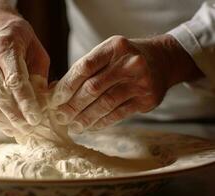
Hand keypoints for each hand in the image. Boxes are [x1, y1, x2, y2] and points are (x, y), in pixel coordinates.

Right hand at [0, 1, 49, 135]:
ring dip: (4, 121)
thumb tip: (43, 103)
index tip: (37, 118)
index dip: (26, 101)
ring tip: (21, 132)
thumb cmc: (18, 39)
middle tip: (31, 129)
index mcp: (5, 46)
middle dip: (15, 115)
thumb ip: (39, 74)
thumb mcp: (35, 50)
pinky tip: (8, 127)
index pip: (15, 79)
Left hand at [51, 35, 202, 132]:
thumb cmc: (124, 59)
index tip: (55, 100)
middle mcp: (129, 63)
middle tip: (60, 116)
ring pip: (105, 104)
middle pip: (93, 88)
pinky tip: (90, 127)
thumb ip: (84, 70)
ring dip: (85, 118)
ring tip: (73, 126)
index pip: (84, 67)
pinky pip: (118, 115)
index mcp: (114, 47)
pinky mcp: (147, 100)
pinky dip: (101, 122)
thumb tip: (55, 91)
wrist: (163, 60)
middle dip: (73, 105)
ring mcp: (140, 82)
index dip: (66, 86)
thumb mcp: (107, 54)